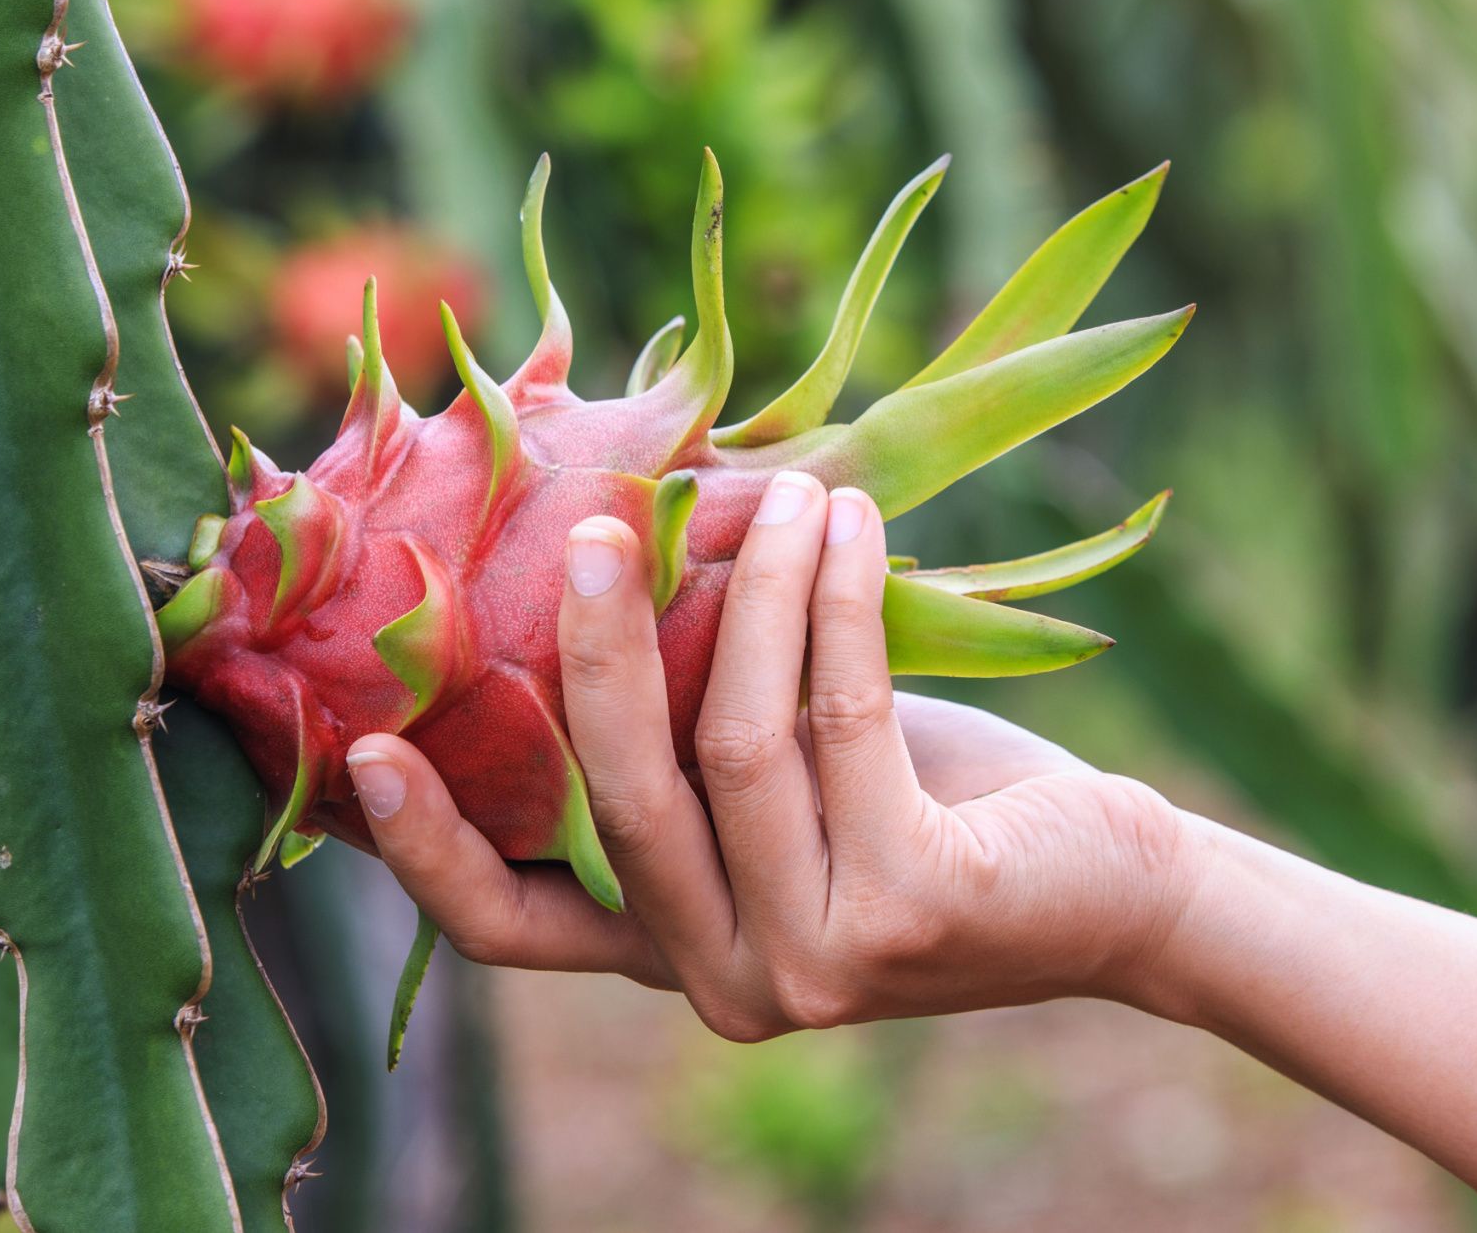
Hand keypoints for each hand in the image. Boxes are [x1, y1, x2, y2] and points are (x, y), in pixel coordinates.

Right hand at [343, 472, 1190, 1039]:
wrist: (1113, 884)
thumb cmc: (932, 799)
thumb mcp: (792, 771)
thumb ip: (691, 724)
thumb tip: (589, 556)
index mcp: (676, 954)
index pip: (515, 929)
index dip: (428, 850)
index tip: (362, 752)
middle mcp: (729, 985)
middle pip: (616, 800)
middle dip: (596, 644)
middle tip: (595, 524)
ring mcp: (817, 964)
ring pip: (734, 740)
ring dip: (753, 587)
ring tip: (783, 491)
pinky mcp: (909, 912)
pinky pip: (840, 718)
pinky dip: (832, 602)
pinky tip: (848, 524)